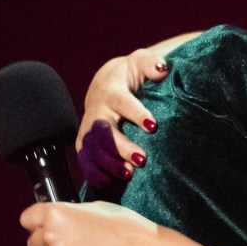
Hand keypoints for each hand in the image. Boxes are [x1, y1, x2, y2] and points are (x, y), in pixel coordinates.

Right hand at [76, 49, 168, 187]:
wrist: (106, 84)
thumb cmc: (130, 74)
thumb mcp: (141, 61)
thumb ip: (150, 63)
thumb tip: (161, 69)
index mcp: (112, 90)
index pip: (122, 101)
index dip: (136, 113)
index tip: (153, 126)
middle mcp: (97, 111)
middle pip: (103, 130)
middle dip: (120, 146)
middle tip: (142, 159)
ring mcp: (88, 129)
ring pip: (93, 148)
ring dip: (109, 163)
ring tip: (129, 174)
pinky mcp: (85, 143)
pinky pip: (85, 160)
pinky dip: (93, 173)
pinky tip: (107, 184)